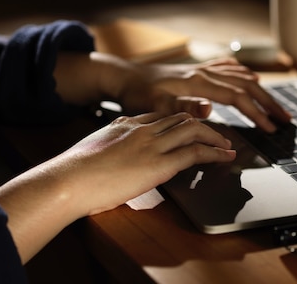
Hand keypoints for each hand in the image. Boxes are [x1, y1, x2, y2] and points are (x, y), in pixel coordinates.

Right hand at [0, 111, 234, 262]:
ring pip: (193, 130)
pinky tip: (225, 157)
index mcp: (125, 124)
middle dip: (202, 125)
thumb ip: (107, 151)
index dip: (178, 121)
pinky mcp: (159, 163)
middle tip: (215, 134)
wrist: (69, 179)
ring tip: (227, 145)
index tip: (188, 128)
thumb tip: (109, 163)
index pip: (160, 116)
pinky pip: (195, 153)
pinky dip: (214, 153)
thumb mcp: (92, 152)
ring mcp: (151, 144)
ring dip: (215, 137)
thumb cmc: (73, 173)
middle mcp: (142, 129)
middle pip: (181, 117)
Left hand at [123, 57, 291, 131]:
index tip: (271, 129)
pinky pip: (227, 69)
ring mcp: (201, 70)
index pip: (237, 98)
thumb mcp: (154, 106)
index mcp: (198, 83)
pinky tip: (251, 76)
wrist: (124, 76)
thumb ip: (182, 107)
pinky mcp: (196, 71)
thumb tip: (210, 108)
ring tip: (276, 105)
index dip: (256, 113)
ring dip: (261, 90)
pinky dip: (243, 74)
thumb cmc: (137, 95)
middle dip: (268, 103)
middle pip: (246, 86)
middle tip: (286, 120)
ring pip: (240, 77)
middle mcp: (204, 73)